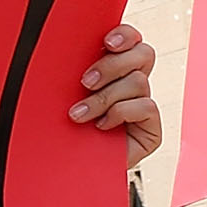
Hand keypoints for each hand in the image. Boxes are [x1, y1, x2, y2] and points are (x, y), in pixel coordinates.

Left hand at [68, 26, 160, 169]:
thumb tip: (55, 39)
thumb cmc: (57, 128)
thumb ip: (67, 69)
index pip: (131, 39)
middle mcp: (132, 83)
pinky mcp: (152, 129)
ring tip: (79, 115)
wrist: (63, 172)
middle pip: (143, 54)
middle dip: (113, 65)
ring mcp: (143, 106)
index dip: (125, 34)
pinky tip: (101, 126)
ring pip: (138, 81)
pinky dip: (120, 113)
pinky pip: (146, 106)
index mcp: (113, 68)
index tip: (106, 42)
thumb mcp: (59, 95)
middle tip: (85, 82)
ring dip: (104, 98)